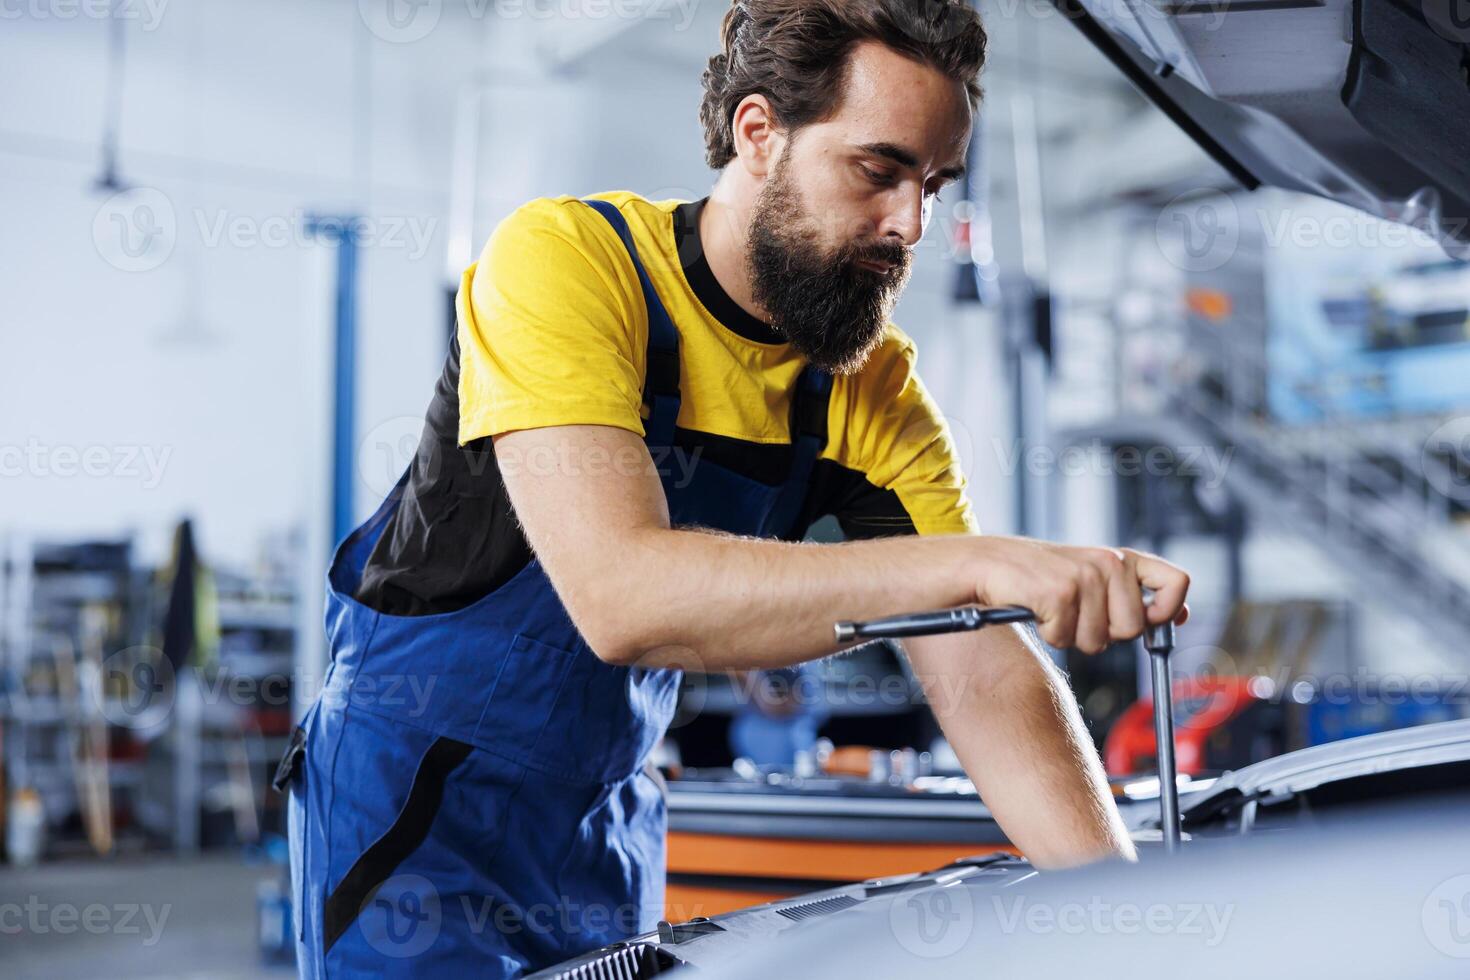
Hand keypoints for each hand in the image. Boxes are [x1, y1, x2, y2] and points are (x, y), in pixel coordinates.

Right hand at [968, 537, 1189, 652]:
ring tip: (1054, 610)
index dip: (1167, 612)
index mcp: (1121, 558)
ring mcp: (1084, 577)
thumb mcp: (1095, 579)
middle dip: (1104, 634)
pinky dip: (1049, 634)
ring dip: (1072, 636)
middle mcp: (1108, 562)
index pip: (1177, 583)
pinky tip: (1038, 611)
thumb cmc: (1042, 576)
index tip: (1147, 622)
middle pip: (1132, 629)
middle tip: (1077, 614)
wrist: (989, 564)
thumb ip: (1136, 594)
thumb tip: (1181, 615)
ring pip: (1098, 641)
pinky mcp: (1059, 593)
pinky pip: (1065, 639)